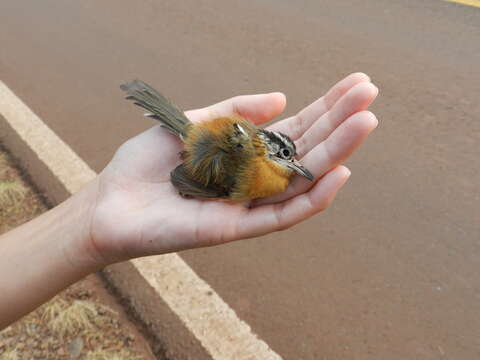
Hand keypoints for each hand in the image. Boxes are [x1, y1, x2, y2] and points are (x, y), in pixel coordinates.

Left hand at [86, 73, 377, 264]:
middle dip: (340, 123)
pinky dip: (311, 199)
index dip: (327, 107)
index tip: (357, 83)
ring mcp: (249, 203)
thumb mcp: (193, 122)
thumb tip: (283, 98)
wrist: (112, 202)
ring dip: (336, 154)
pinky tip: (339, 174)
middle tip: (370, 95)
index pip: (296, 128)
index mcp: (246, 151)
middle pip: (306, 150)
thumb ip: (235, 111)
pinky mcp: (237, 228)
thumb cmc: (147, 162)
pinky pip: (282, 215)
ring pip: (302, 180)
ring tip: (365, 123)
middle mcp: (254, 177)